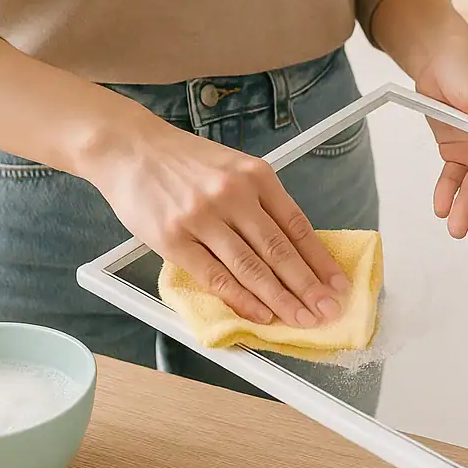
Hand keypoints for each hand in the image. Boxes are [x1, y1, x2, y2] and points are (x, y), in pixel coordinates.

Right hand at [86, 111, 348, 327]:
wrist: (130, 148)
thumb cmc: (183, 160)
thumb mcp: (233, 167)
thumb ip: (260, 201)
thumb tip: (292, 248)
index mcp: (255, 175)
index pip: (297, 226)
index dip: (320, 260)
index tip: (337, 283)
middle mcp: (234, 195)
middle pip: (279, 250)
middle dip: (307, 287)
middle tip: (327, 311)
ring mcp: (203, 217)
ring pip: (251, 268)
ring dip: (280, 299)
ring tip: (301, 320)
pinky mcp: (174, 238)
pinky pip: (215, 276)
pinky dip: (241, 299)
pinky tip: (259, 314)